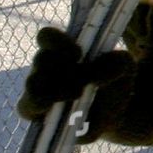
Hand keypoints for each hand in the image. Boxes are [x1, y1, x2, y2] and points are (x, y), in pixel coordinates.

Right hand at [17, 27, 132, 139]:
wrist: (119, 113)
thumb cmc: (116, 81)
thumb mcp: (125, 66)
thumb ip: (116, 63)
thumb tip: (93, 77)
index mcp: (62, 51)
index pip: (47, 36)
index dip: (58, 41)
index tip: (78, 54)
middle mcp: (45, 68)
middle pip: (41, 59)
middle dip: (63, 67)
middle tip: (83, 78)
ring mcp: (39, 91)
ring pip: (31, 84)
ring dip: (54, 89)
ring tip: (77, 93)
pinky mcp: (38, 115)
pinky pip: (27, 110)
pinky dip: (42, 108)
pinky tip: (62, 110)